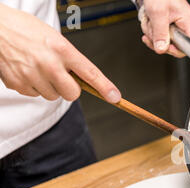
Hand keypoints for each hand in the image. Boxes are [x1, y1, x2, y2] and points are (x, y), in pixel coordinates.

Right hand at [0, 3, 120, 102]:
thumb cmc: (26, 30)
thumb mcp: (54, 38)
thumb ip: (70, 59)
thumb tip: (87, 81)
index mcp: (61, 49)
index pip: (90, 73)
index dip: (105, 87)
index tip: (115, 97)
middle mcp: (48, 63)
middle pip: (72, 94)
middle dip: (70, 89)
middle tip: (61, 76)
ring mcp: (32, 75)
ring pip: (53, 96)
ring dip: (50, 87)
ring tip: (38, 68)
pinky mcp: (18, 83)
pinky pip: (35, 95)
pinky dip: (33, 87)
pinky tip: (26, 71)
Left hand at [139, 0, 189, 57]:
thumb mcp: (158, 13)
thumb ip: (160, 32)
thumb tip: (162, 49)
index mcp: (188, 21)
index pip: (189, 46)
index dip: (176, 50)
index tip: (165, 46)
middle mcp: (183, 24)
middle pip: (174, 46)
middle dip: (158, 39)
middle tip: (152, 29)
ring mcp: (175, 25)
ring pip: (163, 41)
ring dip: (152, 32)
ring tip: (150, 20)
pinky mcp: (167, 25)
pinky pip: (158, 35)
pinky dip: (150, 30)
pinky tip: (149, 21)